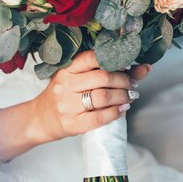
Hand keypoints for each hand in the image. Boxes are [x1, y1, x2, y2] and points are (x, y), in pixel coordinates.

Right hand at [31, 51, 151, 142]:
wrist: (39, 120)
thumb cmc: (62, 97)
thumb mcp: (74, 79)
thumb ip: (102, 72)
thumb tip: (143, 68)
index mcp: (66, 70)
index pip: (91, 58)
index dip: (113, 60)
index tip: (127, 65)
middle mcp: (65, 85)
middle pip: (103, 77)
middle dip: (124, 80)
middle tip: (133, 84)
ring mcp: (67, 105)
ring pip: (103, 96)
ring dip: (123, 96)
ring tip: (130, 97)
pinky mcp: (72, 124)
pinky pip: (100, 117)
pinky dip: (116, 112)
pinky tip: (122, 109)